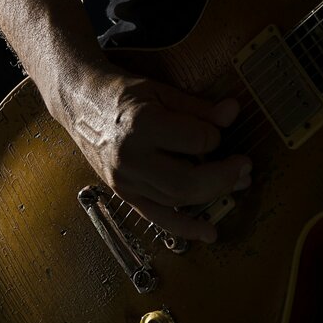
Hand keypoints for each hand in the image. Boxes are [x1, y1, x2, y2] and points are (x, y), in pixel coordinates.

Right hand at [66, 68, 251, 242]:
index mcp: (142, 125)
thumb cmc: (119, 93)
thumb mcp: (160, 90)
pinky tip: (207, 232)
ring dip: (212, 197)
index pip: (198, 140)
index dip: (216, 136)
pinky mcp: (123, 192)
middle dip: (224, 177)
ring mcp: (124, 180)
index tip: (216, 129)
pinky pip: (155, 216)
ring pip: (176, 201)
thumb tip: (233, 113)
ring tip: (236, 187)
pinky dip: (184, 227)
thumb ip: (197, 107)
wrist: (79, 102)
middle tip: (244, 168)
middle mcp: (131, 158)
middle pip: (188, 182)